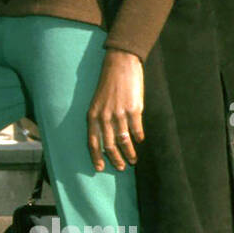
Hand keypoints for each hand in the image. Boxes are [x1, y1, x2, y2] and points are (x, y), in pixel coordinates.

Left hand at [86, 50, 143, 170]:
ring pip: (124, 140)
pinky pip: (137, 129)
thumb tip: (107, 136)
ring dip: (129, 153)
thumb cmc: (108, 83)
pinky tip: (141, 141)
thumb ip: (100, 118)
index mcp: (92, 115)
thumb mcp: (98, 101)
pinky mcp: (133, 109)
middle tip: (121, 167)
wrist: (120, 64)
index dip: (96, 156)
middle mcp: (104, 116)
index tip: (100, 168)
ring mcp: (119, 113)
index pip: (92, 141)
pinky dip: (139, 137)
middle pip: (109, 145)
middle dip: (115, 159)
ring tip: (133, 160)